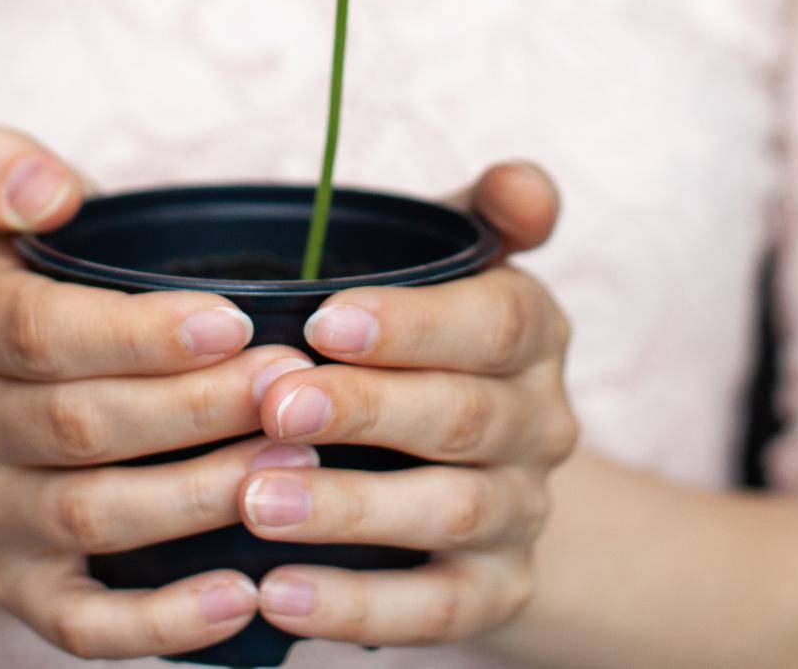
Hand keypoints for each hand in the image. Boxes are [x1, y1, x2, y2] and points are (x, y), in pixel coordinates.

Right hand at [0, 127, 315, 658]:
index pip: (39, 330)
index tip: (235, 319)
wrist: (2, 419)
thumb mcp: (25, 228)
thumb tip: (45, 190)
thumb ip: (13, 177)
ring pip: (91, 518)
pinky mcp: (20, 593)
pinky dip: (161, 620)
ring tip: (297, 465)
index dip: (137, 331)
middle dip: (196, 407)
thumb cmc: (54, 303)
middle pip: (79, 425)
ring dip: (200, 495)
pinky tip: (242, 594)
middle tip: (295, 386)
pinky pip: (84, 624)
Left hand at [241, 161, 575, 645]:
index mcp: (530, 330)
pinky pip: (437, 610)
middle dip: (365, 410)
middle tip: (273, 404)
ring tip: (256, 498)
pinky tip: (278, 592)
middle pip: (463, 415)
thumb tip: (524, 187)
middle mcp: (540, 423)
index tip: (321, 322)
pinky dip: (358, 606)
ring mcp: (521, 512)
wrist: (491, 464)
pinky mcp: (495, 593)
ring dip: (347, 508)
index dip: (412, 324)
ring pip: (446, 512)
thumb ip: (490, 208)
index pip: (493, 321)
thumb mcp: (464, 258)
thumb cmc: (437, 334)